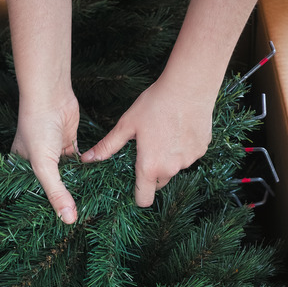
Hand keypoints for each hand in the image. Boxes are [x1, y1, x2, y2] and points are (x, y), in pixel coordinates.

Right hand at [11, 92, 79, 223]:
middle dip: (66, 198)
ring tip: (91, 204)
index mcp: (23, 168)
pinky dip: (86, 172)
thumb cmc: (37, 127)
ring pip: (68, 176)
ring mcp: (54, 154)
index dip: (48, 208)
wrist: (50, 95)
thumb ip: (57, 192)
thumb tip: (69, 219)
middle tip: (81, 218)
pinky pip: (78, 164)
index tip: (62, 224)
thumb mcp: (44, 165)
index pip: (35, 194)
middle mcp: (37, 162)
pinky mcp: (69, 145)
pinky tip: (96, 183)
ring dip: (78, 186)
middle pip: (54, 186)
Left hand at [80, 77, 212, 206]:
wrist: (188, 87)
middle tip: (148, 150)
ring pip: (175, 167)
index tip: (135, 185)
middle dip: (152, 173)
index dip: (138, 196)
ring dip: (169, 159)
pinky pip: (189, 155)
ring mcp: (189, 160)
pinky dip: (183, 148)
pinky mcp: (201, 150)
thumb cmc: (154, 104)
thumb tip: (86, 159)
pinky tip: (179, 129)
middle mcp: (171, 169)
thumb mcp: (126, 125)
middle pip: (159, 183)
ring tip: (164, 134)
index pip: (144, 199)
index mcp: (150, 167)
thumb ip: (108, 146)